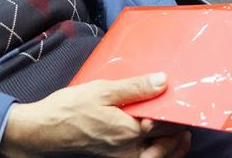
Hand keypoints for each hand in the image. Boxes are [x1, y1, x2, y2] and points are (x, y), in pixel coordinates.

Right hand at [0, 73, 190, 156]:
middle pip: (166, 146)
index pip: (166, 124)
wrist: (43, 132)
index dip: (180, 115)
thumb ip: (135, 88)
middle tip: (187, 123)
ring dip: (170, 150)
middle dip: (179, 135)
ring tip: (179, 138)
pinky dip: (153, 155)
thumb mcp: (103, 91)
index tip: (189, 104)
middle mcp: (128, 150)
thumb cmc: (69, 109)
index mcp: (129, 130)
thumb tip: (162, 81)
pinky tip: (152, 145)